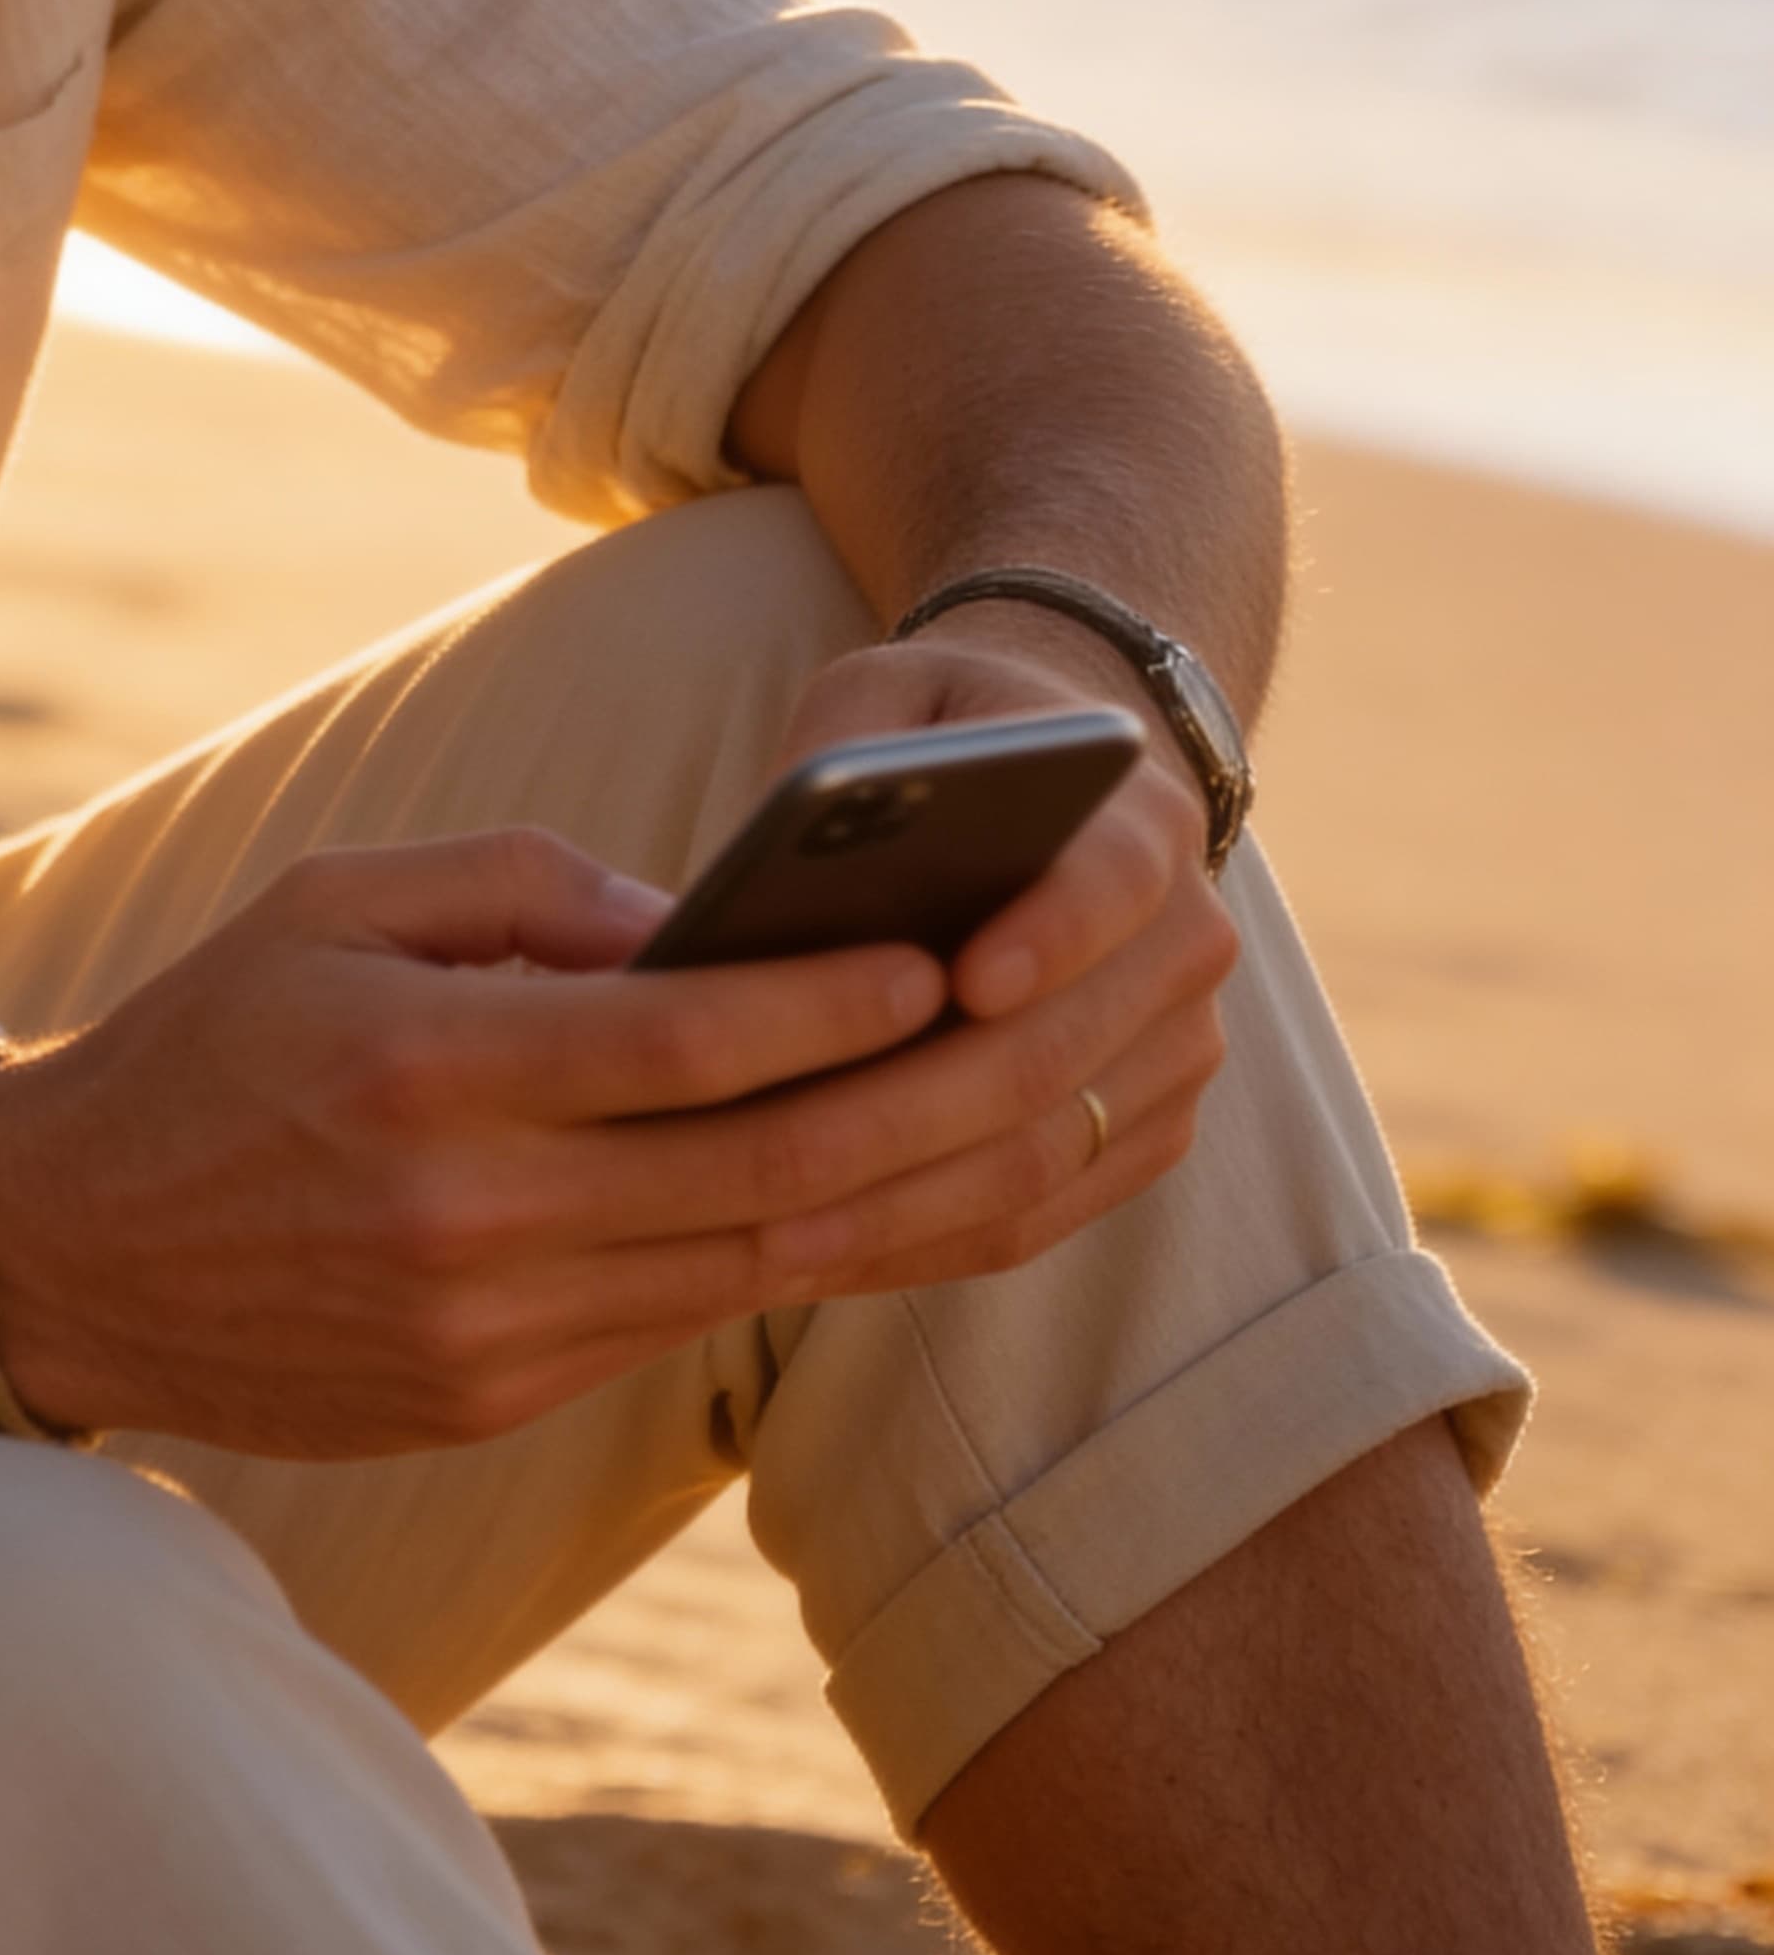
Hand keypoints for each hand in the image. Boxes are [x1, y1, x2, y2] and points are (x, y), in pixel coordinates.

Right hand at [0, 737, 1236, 1463]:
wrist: (57, 1255)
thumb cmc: (208, 1039)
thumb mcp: (337, 899)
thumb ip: (527, 893)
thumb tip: (712, 931)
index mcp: (424, 1074)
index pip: (672, 1052)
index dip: (824, 1011)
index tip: (952, 959)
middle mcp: (469, 1220)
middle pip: (758, 1175)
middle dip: (936, 1105)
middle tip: (1068, 1034)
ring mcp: (490, 1334)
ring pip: (758, 1266)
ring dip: (922, 1195)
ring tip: (1054, 1116)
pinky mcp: (496, 1402)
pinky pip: (699, 1321)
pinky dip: (824, 1258)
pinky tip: (924, 1197)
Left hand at [717, 614, 1238, 1300]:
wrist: (1066, 796)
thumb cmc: (942, 739)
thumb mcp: (890, 699)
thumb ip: (849, 750)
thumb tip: (783, 859)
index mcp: (1142, 816)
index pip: (1112, 880)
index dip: (1046, 936)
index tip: (960, 981)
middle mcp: (1188, 941)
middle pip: (1055, 1050)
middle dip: (909, 1115)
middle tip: (775, 1158)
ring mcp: (1181, 1051)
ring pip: (1046, 1154)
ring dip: (904, 1205)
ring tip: (766, 1235)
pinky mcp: (1151, 1133)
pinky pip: (1043, 1212)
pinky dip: (929, 1241)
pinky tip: (817, 1255)